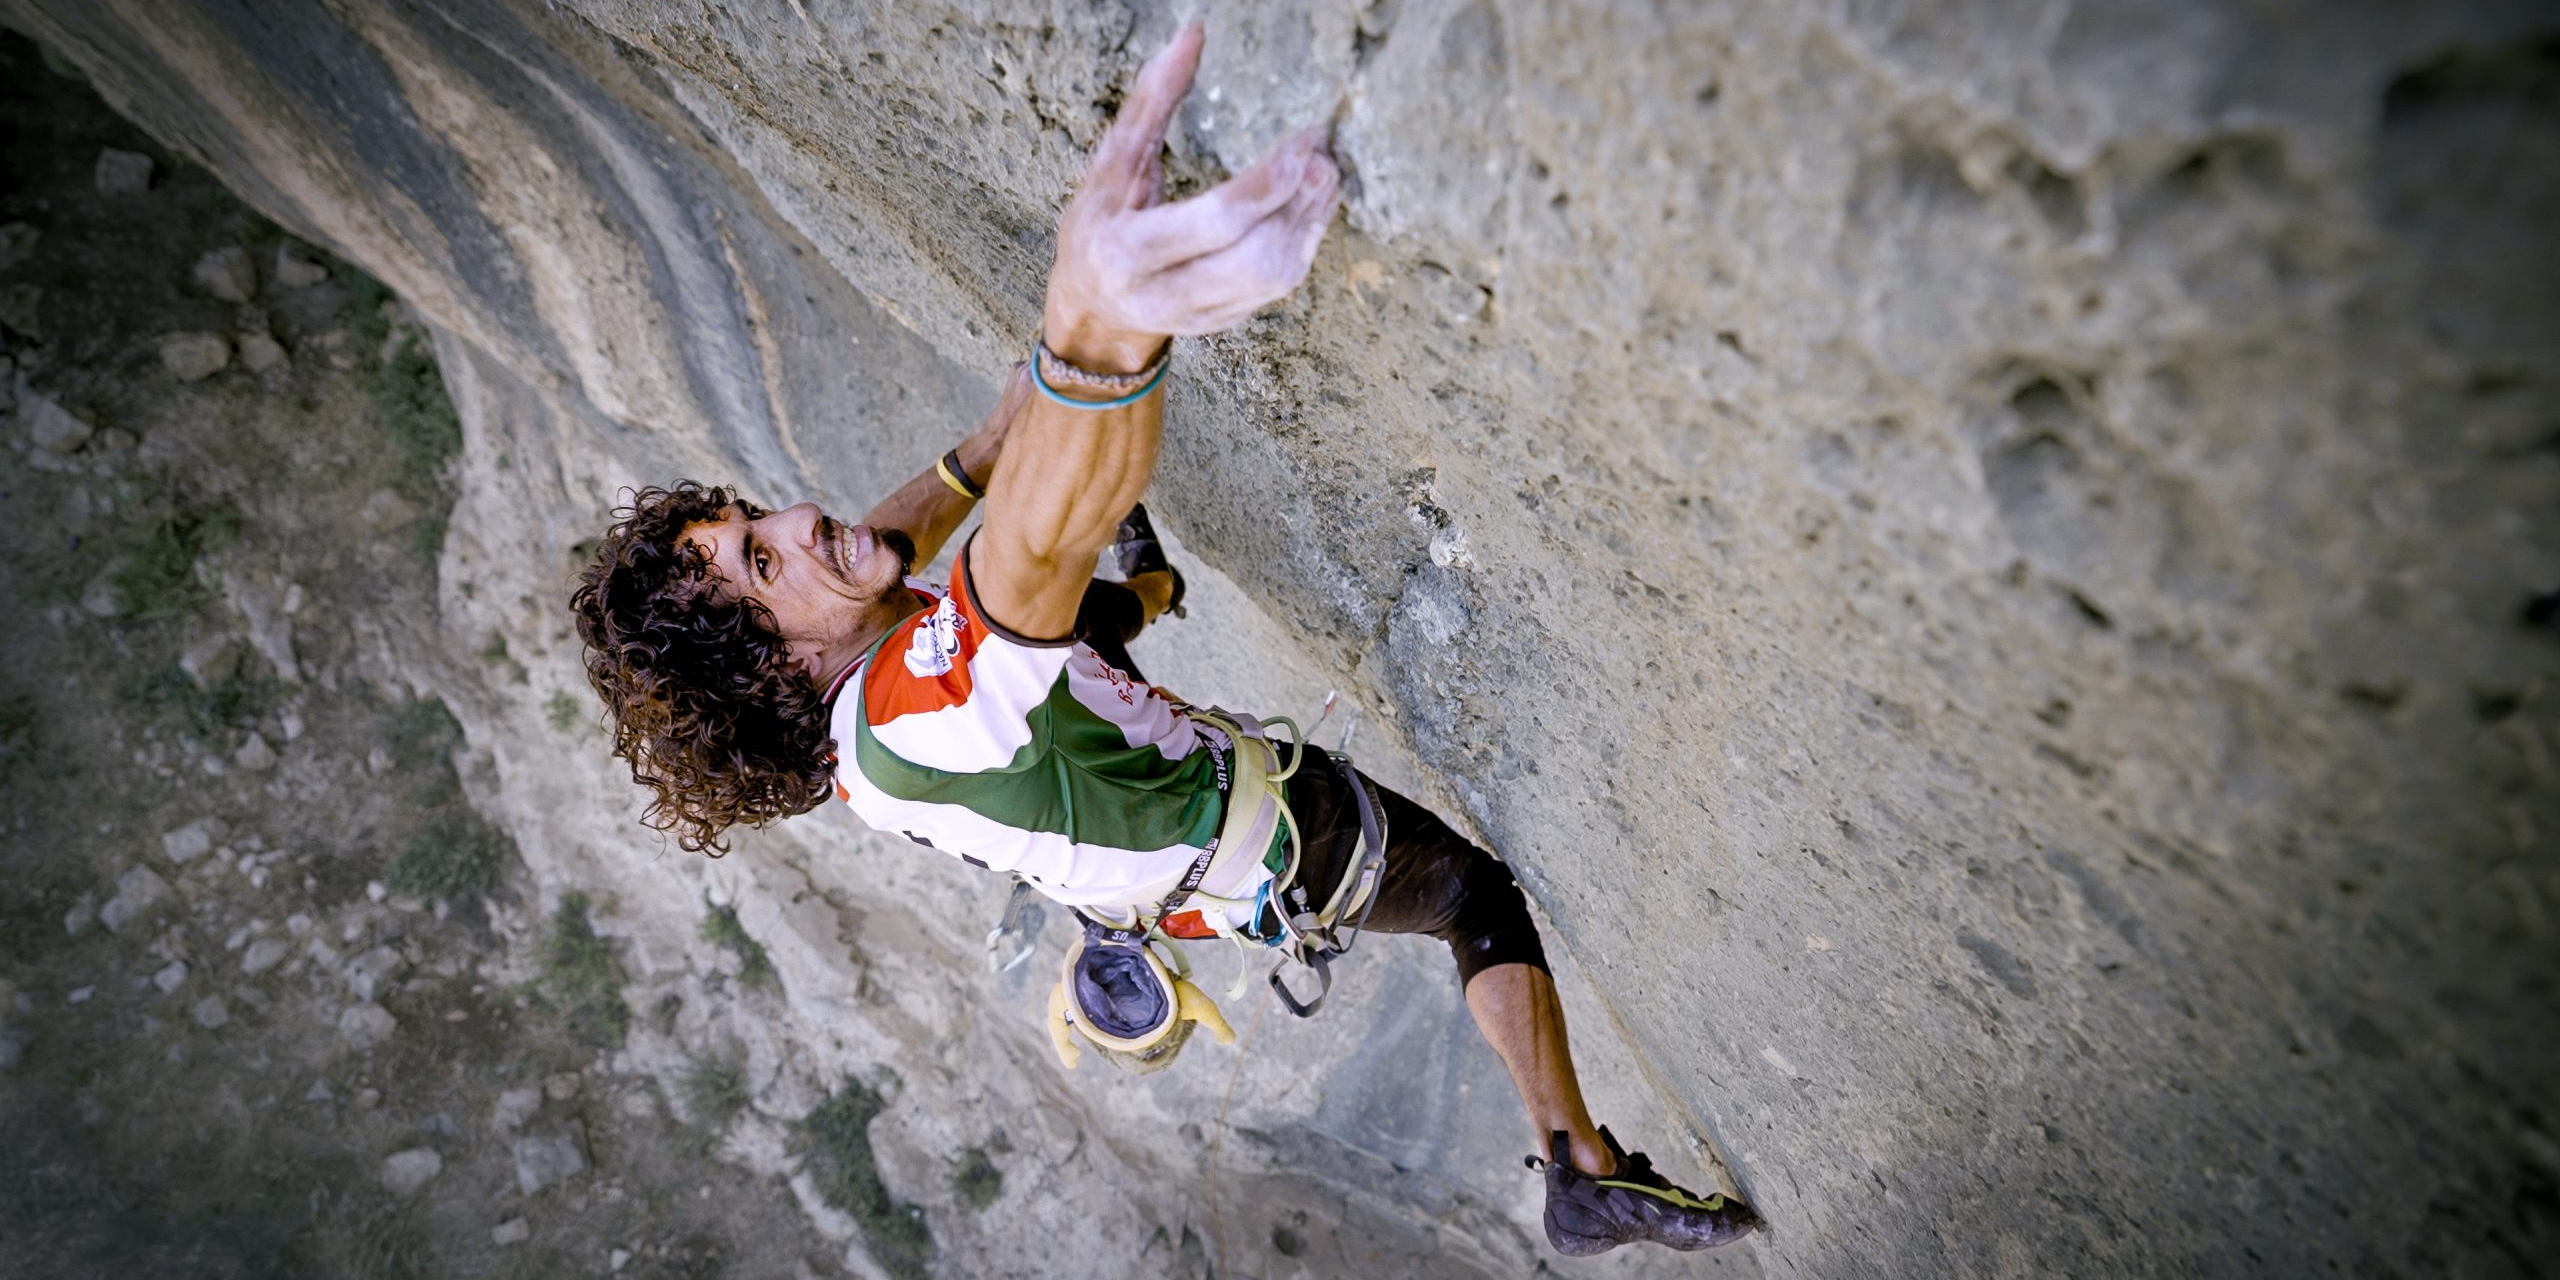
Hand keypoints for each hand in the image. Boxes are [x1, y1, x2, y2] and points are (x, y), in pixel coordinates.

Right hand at [1041, 23, 1341, 372]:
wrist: (1093, 306)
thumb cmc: (1100, 223)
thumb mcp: (1112, 163)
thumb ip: (1152, 101)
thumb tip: (1194, 34)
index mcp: (1127, 252)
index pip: (1213, 224)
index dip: (1265, 186)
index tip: (1302, 147)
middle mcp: (1163, 295)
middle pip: (1254, 259)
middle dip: (1296, 205)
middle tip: (1320, 155)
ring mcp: (1198, 317)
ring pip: (1275, 278)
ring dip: (1309, 221)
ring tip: (1324, 171)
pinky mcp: (1225, 323)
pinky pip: (1278, 287)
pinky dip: (1304, 239)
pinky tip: (1313, 202)